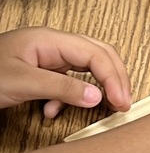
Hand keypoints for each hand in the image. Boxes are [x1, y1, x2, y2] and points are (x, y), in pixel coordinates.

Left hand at [0, 27, 131, 118]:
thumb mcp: (23, 82)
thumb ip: (62, 88)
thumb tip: (98, 97)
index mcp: (50, 40)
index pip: (96, 54)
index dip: (113, 78)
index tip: (121, 102)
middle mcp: (53, 44)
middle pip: (98, 55)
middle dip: (113, 79)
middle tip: (123, 104)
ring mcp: (47, 56)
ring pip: (86, 68)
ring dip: (95, 88)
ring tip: (102, 108)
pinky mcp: (41, 70)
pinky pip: (68, 81)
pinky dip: (68, 97)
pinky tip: (52, 113)